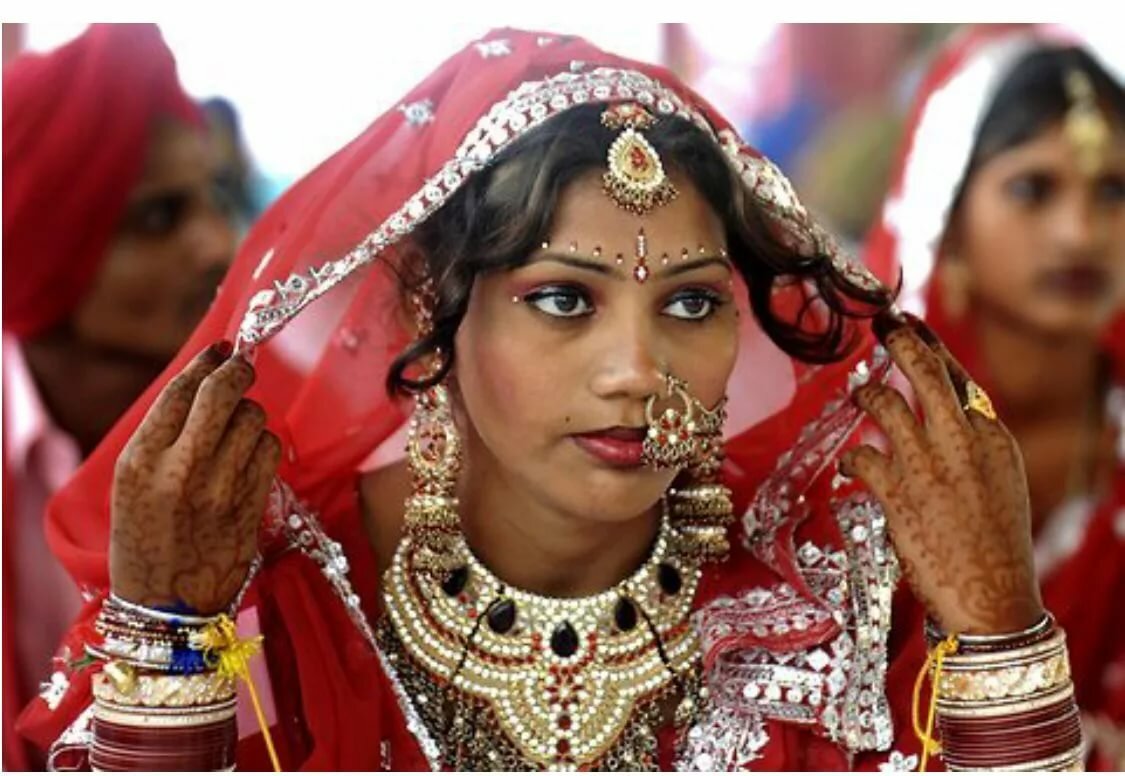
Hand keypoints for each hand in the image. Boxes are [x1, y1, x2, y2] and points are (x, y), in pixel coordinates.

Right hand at [110, 342, 280, 613]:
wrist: (166, 609)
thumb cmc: (145, 541)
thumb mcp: (132, 486)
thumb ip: (162, 438)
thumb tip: (203, 384)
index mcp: (139, 461)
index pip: (179, 391)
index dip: (205, 362)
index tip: (220, 350)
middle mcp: (179, 470)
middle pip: (223, 393)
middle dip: (238, 371)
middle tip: (242, 367)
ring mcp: (218, 488)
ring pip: (253, 419)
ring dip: (251, 413)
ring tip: (238, 427)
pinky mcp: (249, 506)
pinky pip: (270, 450)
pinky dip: (265, 443)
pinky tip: (252, 453)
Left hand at [841, 312, 1042, 633]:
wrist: (994, 599)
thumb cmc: (996, 546)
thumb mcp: (1001, 483)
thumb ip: (974, 445)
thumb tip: (946, 415)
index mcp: (993, 438)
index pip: (958, 377)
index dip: (929, 346)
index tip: (909, 325)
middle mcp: (963, 443)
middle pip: (926, 373)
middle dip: (899, 341)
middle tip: (879, 325)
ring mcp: (929, 466)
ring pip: (886, 404)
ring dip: (865, 394)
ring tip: (857, 394)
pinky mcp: (898, 494)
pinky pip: (862, 455)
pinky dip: (852, 457)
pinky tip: (850, 466)